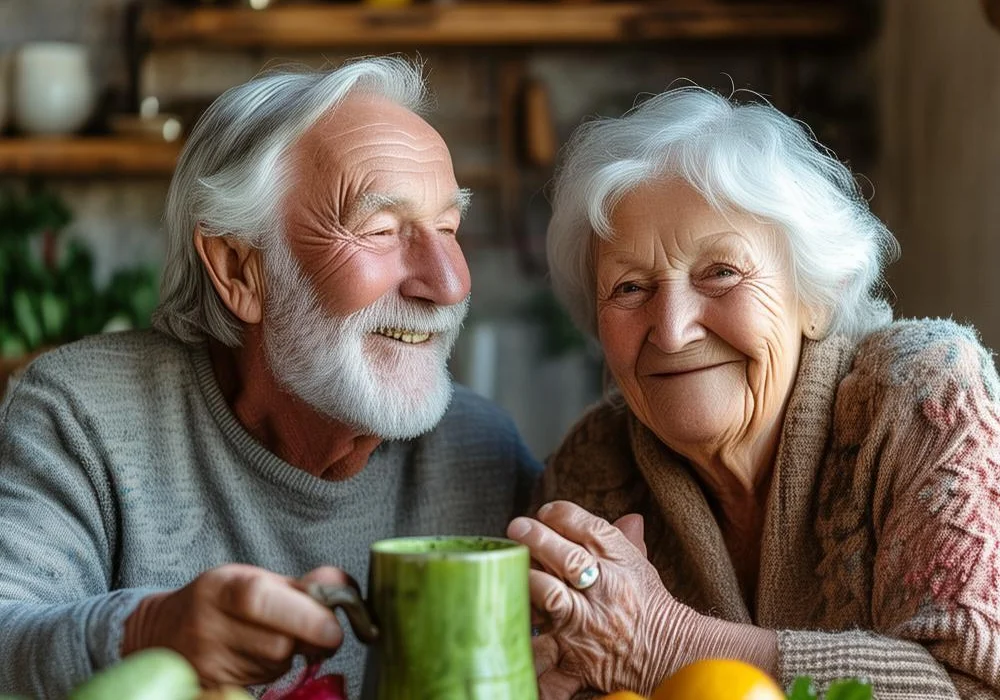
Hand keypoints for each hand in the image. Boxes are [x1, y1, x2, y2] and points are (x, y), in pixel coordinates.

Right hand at [121, 564, 350, 687]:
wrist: (163, 632)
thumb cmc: (221, 600)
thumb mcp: (254, 578)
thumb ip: (303, 585)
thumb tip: (347, 589)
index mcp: (223, 587)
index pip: (263, 601)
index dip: (306, 616)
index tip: (334, 628)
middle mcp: (209, 625)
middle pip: (279, 644)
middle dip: (308, 639)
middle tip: (314, 632)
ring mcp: (206, 663)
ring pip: (274, 666)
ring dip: (288, 655)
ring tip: (270, 638)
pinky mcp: (210, 688)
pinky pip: (260, 683)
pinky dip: (270, 672)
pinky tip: (255, 657)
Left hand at [508, 501, 687, 698]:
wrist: (670, 654)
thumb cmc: (648, 605)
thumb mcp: (639, 565)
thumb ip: (623, 539)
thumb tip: (630, 517)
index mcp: (619, 561)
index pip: (586, 526)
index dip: (559, 514)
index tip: (543, 513)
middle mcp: (603, 589)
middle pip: (566, 558)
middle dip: (537, 539)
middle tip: (516, 528)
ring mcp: (587, 626)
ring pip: (551, 599)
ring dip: (529, 583)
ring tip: (510, 571)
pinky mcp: (576, 660)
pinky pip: (548, 660)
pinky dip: (529, 653)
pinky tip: (511, 633)